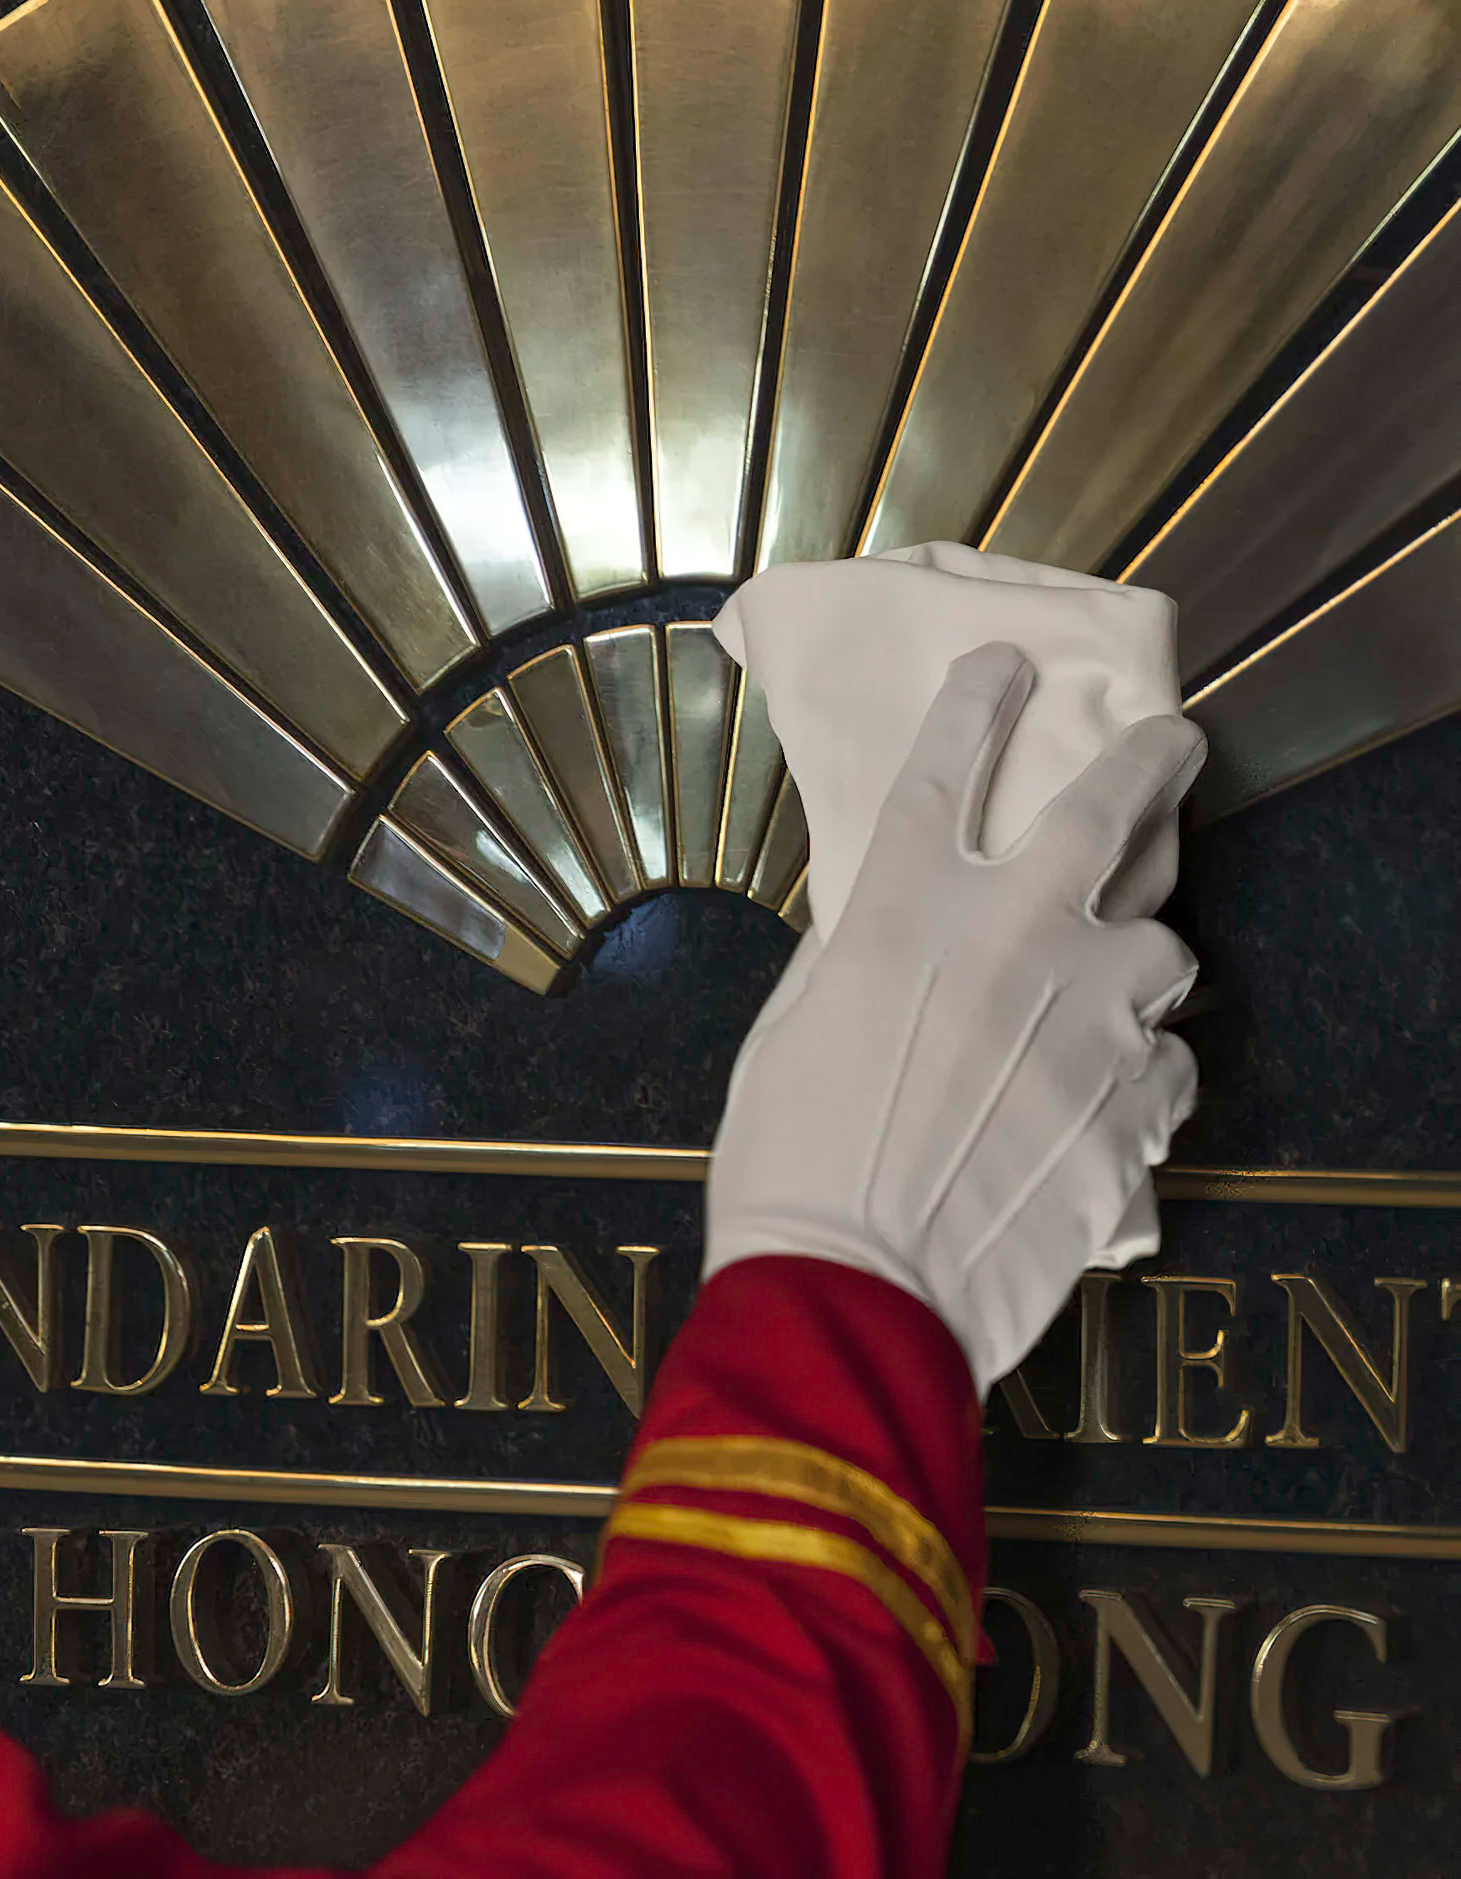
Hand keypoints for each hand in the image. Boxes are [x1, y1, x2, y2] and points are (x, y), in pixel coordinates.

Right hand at [705, 643, 1204, 1393]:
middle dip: (1148, 759)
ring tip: (1125, 978)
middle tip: (1171, 740)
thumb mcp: (792, 1029)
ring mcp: (1086, 1019)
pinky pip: (1169, 1063)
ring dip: (1144, 953)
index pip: (945, 767)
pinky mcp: (1132, 1105)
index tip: (1002, 669)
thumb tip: (889, 927)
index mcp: (903, 910)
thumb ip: (855, 956)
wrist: (853, 1292)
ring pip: (1167, 944)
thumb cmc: (789, 1167)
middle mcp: (1009, 938)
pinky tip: (1110, 1096)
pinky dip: (1144, 1070)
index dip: (977, 705)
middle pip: (1107, 811)